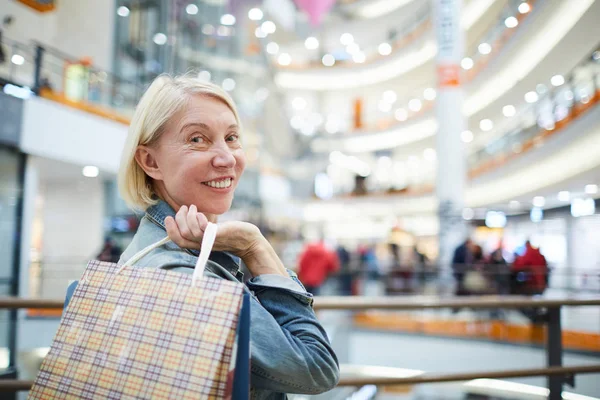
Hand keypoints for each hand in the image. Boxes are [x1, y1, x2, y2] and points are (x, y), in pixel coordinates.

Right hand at [165, 205, 286, 275]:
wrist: (249, 240)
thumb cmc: (231, 233)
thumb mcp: (212, 230)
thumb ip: (201, 226)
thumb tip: (188, 214)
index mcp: (199, 244)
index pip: (178, 241)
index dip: (170, 230)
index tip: (169, 217)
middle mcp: (202, 244)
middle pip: (182, 235)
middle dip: (179, 219)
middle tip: (185, 208)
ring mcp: (210, 240)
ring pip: (189, 231)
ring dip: (188, 216)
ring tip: (193, 207)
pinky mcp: (218, 235)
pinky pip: (202, 230)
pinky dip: (197, 219)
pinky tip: (200, 212)